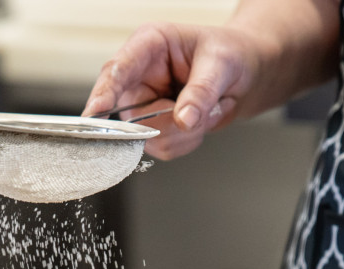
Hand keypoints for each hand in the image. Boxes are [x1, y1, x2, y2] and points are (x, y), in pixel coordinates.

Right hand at [82, 22, 259, 159]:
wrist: (248, 76)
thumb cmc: (232, 55)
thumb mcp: (221, 64)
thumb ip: (201, 92)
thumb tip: (183, 120)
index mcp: (149, 46)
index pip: (117, 69)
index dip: (105, 91)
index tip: (96, 112)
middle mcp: (139, 76)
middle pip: (130, 115)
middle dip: (167, 122)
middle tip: (202, 112)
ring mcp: (145, 104)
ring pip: (149, 138)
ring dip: (186, 133)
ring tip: (208, 109)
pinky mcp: (154, 126)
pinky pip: (164, 148)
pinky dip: (189, 141)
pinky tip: (202, 121)